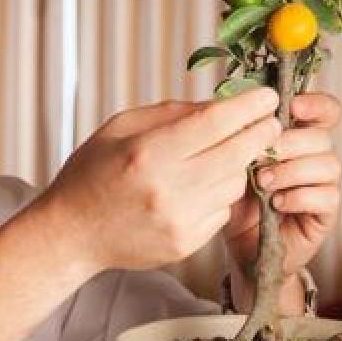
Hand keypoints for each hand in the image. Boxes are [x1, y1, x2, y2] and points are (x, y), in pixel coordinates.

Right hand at [34, 88, 282, 273]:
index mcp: (148, 153)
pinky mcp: (187, 244)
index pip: (214, 124)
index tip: (267, 96)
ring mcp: (180, 222)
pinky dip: (218, 194)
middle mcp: (168, 190)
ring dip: (236, 165)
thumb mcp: (121, 127)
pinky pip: (223, 210)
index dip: (247, 107)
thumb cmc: (93, 173)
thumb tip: (223, 104)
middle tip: (270, 121)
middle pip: (237, 154)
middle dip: (260, 133)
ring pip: (235, 183)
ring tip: (216, 156)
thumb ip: (173, 113)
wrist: (72, 234)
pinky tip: (197, 188)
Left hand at [221, 92, 341, 286]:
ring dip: (291, 170)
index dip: (315, 104)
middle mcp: (317, 158)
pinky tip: (277, 203)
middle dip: (289, 143)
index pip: (325, 111)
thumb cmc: (239, 200)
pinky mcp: (326, 213)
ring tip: (263, 183)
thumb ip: (242, 138)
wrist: (243, 246)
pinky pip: (327, 196)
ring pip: (327, 164)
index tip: (292, 106)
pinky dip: (299, 196)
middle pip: (321, 137)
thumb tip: (237, 109)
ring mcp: (325, 185)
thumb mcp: (235, 165)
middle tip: (260, 156)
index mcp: (299, 138)